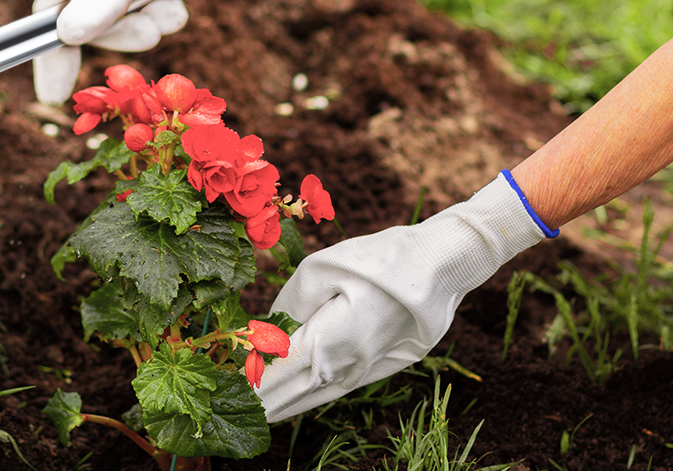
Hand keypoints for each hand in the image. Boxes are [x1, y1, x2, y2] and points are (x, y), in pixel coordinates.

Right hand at [31, 0, 246, 104]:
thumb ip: (98, 5)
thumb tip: (65, 36)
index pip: (48, 25)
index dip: (50, 61)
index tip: (53, 96)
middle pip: (95, 32)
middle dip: (127, 35)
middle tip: (155, 29)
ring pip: (126, 25)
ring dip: (152, 21)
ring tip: (173, 7)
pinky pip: (146, 13)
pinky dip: (162, 11)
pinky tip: (176, 0)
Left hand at [255, 172, 548, 420]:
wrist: (444, 265)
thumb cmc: (381, 259)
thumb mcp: (322, 268)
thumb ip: (290, 304)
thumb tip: (272, 331)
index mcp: (327, 343)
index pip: (277, 374)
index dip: (251, 384)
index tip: (228, 393)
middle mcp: (347, 366)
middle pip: (295, 391)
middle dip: (264, 401)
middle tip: (236, 410)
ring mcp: (368, 369)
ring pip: (319, 394)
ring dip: (288, 404)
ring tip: (262, 413)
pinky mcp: (386, 365)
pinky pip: (340, 386)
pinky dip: (315, 395)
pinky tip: (302, 398)